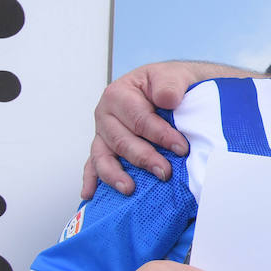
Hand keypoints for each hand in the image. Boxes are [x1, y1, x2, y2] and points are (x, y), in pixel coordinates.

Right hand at [82, 63, 194, 197]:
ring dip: (115, 174)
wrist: (169, 89)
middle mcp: (106, 114)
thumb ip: (170, 85)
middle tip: (164, 172)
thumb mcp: (173, 77)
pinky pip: (93, 165)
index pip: (138, 118)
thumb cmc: (168, 84)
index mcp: (119, 94)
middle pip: (121, 141)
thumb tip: (167, 99)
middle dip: (143, 158)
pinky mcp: (104, 148)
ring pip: (103, 156)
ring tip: (129, 188)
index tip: (180, 148)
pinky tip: (89, 194)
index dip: (159, 134)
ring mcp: (103, 133)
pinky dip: (91, 180)